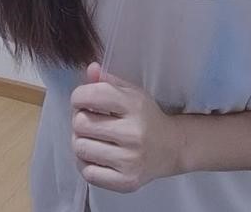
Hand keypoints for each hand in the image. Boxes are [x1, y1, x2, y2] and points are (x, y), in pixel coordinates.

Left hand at [70, 62, 183, 193]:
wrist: (171, 147)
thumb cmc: (146, 117)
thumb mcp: (132, 92)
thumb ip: (108, 81)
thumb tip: (90, 69)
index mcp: (134, 105)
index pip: (92, 95)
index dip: (79, 96)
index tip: (83, 100)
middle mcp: (133, 132)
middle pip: (80, 123)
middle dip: (79, 120)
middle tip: (89, 121)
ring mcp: (129, 160)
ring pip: (80, 148)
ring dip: (81, 142)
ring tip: (93, 138)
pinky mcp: (125, 182)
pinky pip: (87, 172)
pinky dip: (86, 163)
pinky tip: (97, 156)